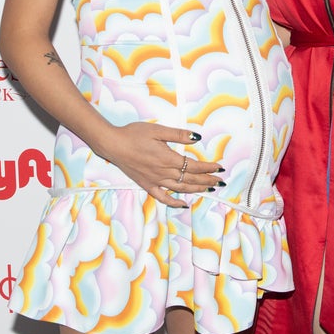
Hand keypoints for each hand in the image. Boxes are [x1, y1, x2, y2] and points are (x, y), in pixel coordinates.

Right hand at [95, 122, 222, 207]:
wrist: (113, 144)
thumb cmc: (134, 134)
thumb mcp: (158, 130)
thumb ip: (178, 135)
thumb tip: (197, 137)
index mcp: (168, 158)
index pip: (193, 166)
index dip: (208, 168)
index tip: (219, 167)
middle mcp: (163, 173)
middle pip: (190, 179)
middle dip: (207, 180)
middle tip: (220, 180)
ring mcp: (155, 181)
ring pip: (180, 189)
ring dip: (196, 189)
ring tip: (209, 189)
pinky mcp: (146, 185)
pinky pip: (163, 197)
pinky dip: (174, 202)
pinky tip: (183, 204)